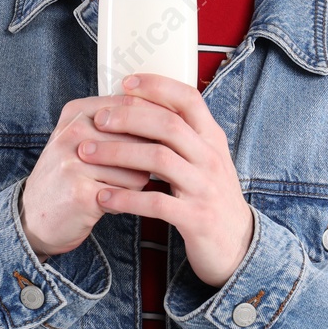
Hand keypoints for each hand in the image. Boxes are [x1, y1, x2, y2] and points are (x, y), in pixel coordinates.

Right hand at [20, 94, 155, 261]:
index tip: (164, 138)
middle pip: (140, 137)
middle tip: (134, 170)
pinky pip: (129, 193)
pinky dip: (128, 201)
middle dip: (148, 157)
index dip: (157, 122)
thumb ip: (118, 123)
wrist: (36, 218)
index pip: (132, 105)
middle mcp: (73, 132)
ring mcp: (74, 162)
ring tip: (116, 188)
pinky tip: (111, 202)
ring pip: (139, 168)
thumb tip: (170, 115)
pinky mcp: (80, 192)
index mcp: (77, 112)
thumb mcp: (85, 139)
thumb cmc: (70, 175)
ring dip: (137, 183)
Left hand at [86, 73, 253, 288]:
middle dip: (128, 118)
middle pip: (169, 125)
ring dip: (118, 153)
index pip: (188, 99)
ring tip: (88, 153)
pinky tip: (103, 197)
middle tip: (98, 119)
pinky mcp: (196, 218)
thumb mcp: (205, 160)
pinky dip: (126, 198)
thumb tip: (144, 105)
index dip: (157, 86)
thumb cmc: (212, 197)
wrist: (239, 245)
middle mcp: (211, 158)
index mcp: (212, 139)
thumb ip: (183, 136)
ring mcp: (205, 188)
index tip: (125, 82)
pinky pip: (156, 203)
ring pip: (159, 159)